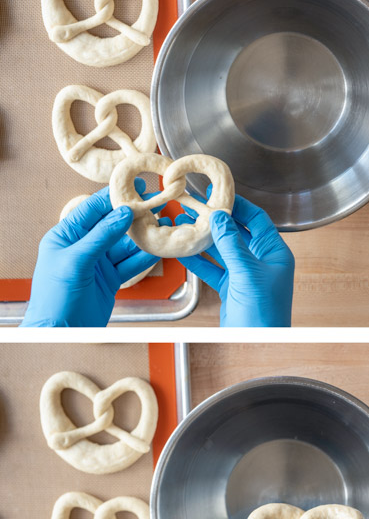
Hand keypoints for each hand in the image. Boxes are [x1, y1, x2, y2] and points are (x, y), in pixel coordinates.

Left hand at [22, 183, 157, 326]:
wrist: (61, 333)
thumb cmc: (56, 298)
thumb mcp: (76, 262)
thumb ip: (101, 237)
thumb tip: (122, 213)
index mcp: (65, 237)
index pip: (91, 210)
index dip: (112, 197)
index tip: (134, 186)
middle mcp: (83, 247)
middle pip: (112, 226)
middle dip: (134, 217)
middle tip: (156, 205)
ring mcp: (98, 263)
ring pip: (126, 245)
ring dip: (143, 238)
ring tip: (163, 227)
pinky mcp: (111, 279)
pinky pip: (132, 263)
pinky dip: (146, 257)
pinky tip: (158, 249)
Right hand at [173, 190, 293, 326]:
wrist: (259, 345)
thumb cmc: (264, 313)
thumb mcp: (247, 273)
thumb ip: (232, 244)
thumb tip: (220, 216)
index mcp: (275, 253)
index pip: (257, 219)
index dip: (238, 205)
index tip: (218, 193)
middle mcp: (262, 261)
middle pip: (237, 232)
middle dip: (216, 220)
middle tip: (194, 205)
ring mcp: (246, 275)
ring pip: (222, 250)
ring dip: (203, 238)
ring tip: (182, 222)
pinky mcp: (232, 288)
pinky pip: (213, 268)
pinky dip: (198, 260)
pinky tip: (182, 251)